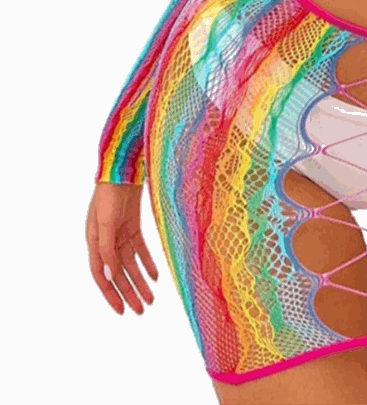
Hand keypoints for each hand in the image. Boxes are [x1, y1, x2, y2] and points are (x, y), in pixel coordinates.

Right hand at [86, 182, 158, 314]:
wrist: (122, 171)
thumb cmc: (109, 195)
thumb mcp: (105, 222)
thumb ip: (106, 248)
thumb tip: (108, 275)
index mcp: (93, 243)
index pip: (102, 277)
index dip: (111, 295)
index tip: (122, 312)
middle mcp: (105, 242)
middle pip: (118, 274)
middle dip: (129, 293)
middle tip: (142, 310)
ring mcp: (119, 234)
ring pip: (130, 265)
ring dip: (140, 281)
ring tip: (151, 299)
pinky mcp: (132, 226)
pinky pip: (140, 250)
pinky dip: (148, 263)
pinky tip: (156, 276)